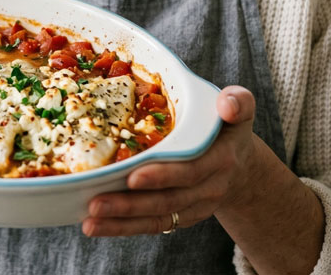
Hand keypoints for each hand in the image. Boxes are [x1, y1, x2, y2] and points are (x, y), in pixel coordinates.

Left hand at [83, 85, 260, 236]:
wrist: (240, 165)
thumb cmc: (228, 128)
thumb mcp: (240, 109)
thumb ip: (238, 102)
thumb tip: (228, 103)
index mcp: (221, 159)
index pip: (191, 171)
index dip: (163, 176)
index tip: (133, 176)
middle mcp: (209, 187)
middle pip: (168, 200)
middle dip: (131, 204)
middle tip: (97, 202)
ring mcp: (195, 206)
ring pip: (157, 217)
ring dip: (122, 221)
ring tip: (90, 220)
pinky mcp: (181, 217)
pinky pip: (153, 225)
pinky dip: (123, 228)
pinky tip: (96, 226)